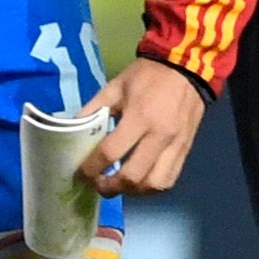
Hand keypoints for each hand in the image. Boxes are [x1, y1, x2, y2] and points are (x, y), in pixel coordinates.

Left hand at [78, 56, 210, 196]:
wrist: (187, 67)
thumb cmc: (146, 76)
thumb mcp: (113, 87)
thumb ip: (92, 110)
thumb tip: (72, 130)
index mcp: (139, 117)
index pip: (111, 152)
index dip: (92, 167)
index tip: (81, 173)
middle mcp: (160, 136)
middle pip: (134, 176)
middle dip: (111, 186)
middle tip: (97, 184)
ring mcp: (177, 146)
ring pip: (155, 184)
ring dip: (133, 191)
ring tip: (118, 185)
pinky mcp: (187, 150)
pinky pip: (170, 179)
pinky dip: (152, 186)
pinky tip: (138, 181)